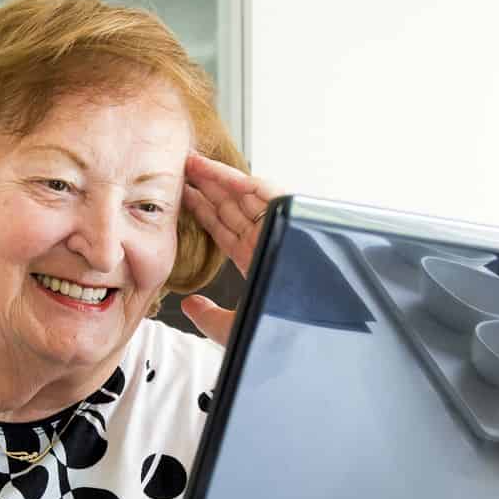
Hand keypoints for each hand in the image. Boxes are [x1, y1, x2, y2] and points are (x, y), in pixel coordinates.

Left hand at [181, 152, 281, 346]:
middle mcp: (266, 242)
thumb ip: (210, 318)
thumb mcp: (234, 329)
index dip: (202, 210)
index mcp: (254, 260)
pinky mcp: (291, 222)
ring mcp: (279, 231)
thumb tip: (189, 305)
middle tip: (182, 167)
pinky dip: (245, 183)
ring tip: (193, 163)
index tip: (181, 194)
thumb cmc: (285, 336)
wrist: (316, 334)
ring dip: (219, 178)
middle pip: (231, 207)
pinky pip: (268, 194)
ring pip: (245, 196)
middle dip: (207, 186)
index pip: (224, 228)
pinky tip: (221, 174)